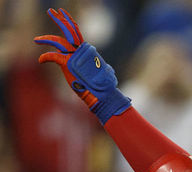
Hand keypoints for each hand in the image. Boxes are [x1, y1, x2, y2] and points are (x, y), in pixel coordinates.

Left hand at [34, 8, 129, 123]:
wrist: (103, 95)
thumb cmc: (105, 89)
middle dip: (61, 19)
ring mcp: (75, 57)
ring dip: (46, 38)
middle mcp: (82, 52)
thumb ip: (103, 69)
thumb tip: (109, 71)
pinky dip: (45, 57)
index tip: (64, 17)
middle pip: (70, 30)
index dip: (71, 24)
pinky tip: (40, 60)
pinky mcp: (68, 64)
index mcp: (89, 53)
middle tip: (53, 11)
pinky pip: (52, 56)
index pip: (77, 35)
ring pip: (58, 41)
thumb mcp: (105, 75)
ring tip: (37, 39)